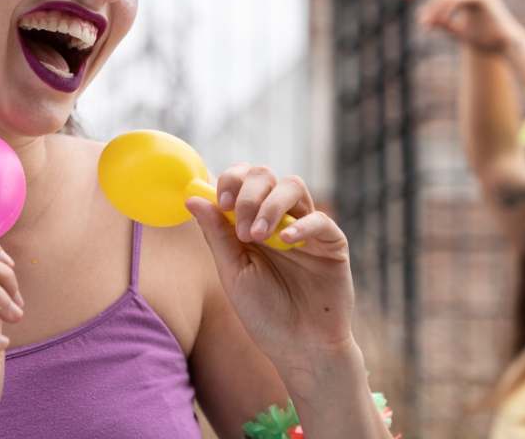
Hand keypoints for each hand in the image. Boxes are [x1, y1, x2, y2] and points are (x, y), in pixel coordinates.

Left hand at [185, 166, 355, 373]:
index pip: (242, 181)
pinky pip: (320, 220)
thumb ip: (216, 234)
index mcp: (252, 222)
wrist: (300, 348)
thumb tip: (192, 198)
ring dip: (270, 204)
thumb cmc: (264, 313)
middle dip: (248, 193)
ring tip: (257, 235)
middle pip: (266, 176)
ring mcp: (306, 228)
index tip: (220, 202)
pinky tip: (285, 241)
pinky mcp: (332, 243)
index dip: (230, 181)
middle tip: (240, 226)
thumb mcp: (233, 272)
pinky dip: (301, 224)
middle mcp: (279, 219)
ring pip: (293, 186)